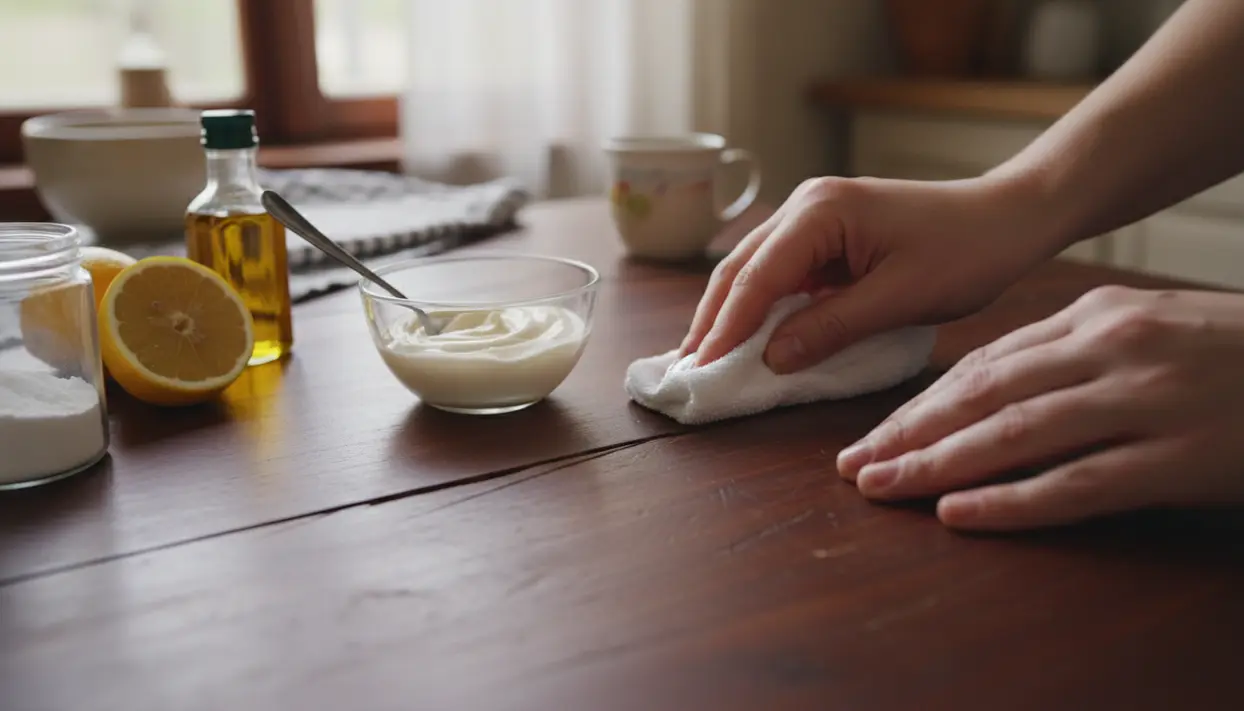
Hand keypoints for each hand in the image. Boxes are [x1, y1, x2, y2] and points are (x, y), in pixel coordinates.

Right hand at [679, 175, 1060, 372]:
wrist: (1010, 218)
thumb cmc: (966, 252)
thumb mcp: (900, 298)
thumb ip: (831, 328)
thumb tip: (770, 358)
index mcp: (820, 212)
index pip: (757, 276)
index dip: (726, 326)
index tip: (701, 368)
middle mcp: (806, 206)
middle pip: (740, 268)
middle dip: (712, 319)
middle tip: (686, 369)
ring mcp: (815, 219)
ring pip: (755, 271)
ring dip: (731, 314)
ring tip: (704, 357)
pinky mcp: (828, 238)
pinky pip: (782, 276)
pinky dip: (761, 309)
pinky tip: (750, 339)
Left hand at [837, 286, 1243, 530]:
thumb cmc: (1230, 353)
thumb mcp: (1149, 327)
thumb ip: (1071, 346)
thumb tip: (988, 380)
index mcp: (1099, 317)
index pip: (985, 365)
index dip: (921, 403)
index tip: (872, 433)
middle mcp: (1112, 352)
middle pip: (984, 397)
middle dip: (909, 433)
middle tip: (853, 465)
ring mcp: (1145, 404)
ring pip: (1015, 437)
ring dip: (937, 465)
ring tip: (882, 489)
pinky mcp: (1178, 460)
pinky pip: (1078, 485)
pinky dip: (1012, 502)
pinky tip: (959, 515)